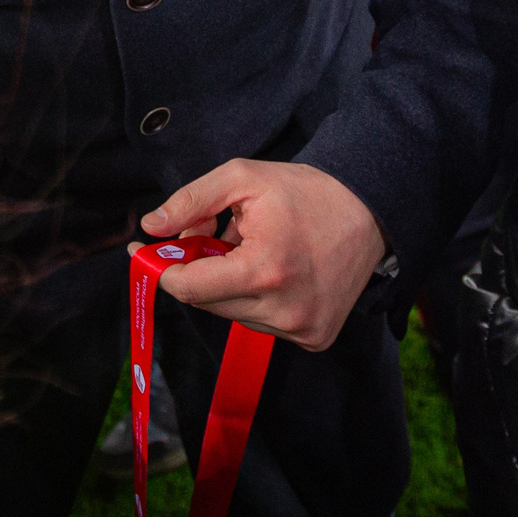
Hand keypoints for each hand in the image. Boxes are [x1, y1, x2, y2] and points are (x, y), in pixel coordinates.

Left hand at [139, 159, 388, 350]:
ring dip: (228, 285)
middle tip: (208, 236)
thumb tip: (151, 227)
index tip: (146, 251)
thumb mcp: (242, 178)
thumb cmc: (305, 191)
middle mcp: (284, 310)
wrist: (371, 211)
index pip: (189, 287)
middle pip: (207, 302)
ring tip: (252, 249)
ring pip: (233, 314)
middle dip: (197, 270)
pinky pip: (262, 324)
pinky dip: (255, 300)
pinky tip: (274, 271)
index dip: (163, 268)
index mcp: (264, 270)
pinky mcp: (315, 338)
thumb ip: (191, 202)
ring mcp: (303, 329)